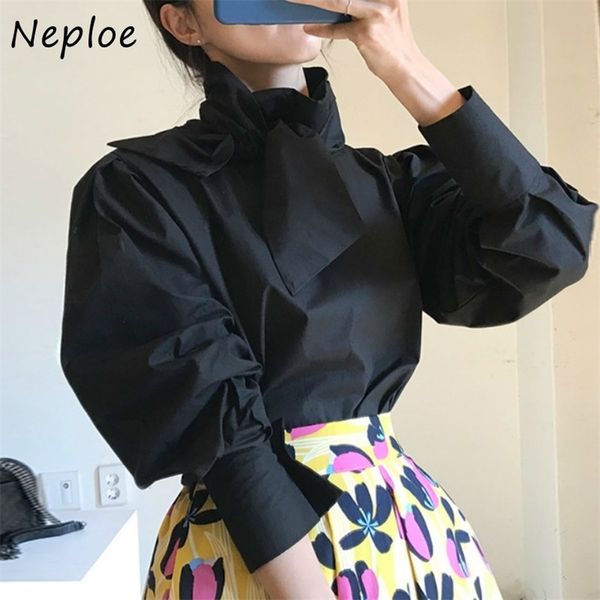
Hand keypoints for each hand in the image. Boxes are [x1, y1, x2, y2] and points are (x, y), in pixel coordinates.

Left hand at [284, 0, 424, 80]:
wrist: (405, 66)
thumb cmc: (391, 38)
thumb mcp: (383, 9)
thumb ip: (362, 0)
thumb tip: (329, 0)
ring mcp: (376, 14)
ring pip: (336, 1)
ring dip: (312, 0)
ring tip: (295, 1)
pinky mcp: (366, 34)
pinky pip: (338, 29)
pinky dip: (321, 29)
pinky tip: (309, 27)